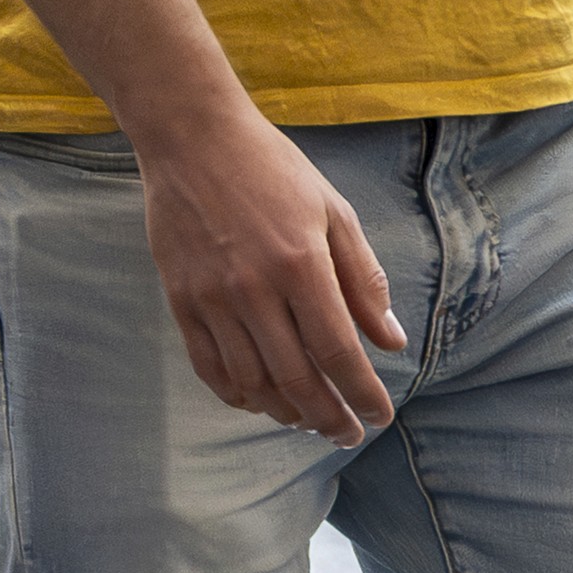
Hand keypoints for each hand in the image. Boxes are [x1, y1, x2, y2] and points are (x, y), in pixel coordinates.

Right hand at [140, 106, 408, 442]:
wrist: (192, 138)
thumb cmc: (272, 169)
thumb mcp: (333, 211)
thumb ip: (364, 278)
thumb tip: (391, 340)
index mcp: (301, 264)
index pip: (339, 352)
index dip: (362, 393)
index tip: (379, 415)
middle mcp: (255, 289)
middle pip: (297, 380)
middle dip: (329, 418)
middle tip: (347, 435)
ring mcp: (213, 298)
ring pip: (252, 383)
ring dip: (285, 413)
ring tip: (308, 421)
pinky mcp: (181, 300)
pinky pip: (209, 367)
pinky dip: (236, 395)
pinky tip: (258, 403)